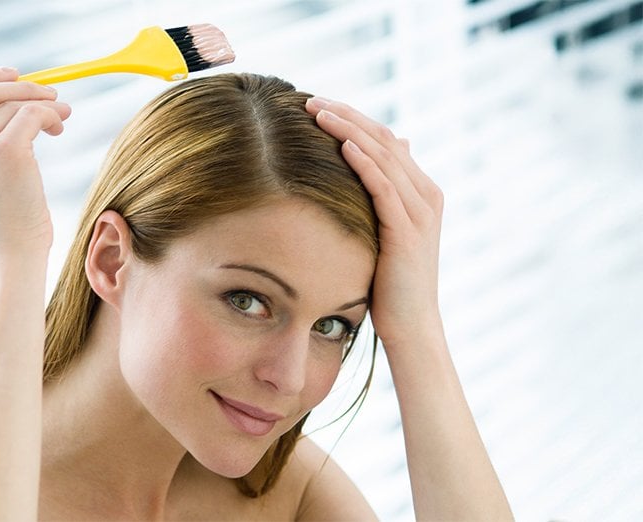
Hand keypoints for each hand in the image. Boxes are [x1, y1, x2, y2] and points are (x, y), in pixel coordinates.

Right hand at [0, 67, 71, 266]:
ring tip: (62, 115)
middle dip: (21, 86)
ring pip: (13, 103)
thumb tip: (9, 89)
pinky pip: (33, 114)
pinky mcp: (6, 151)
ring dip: (43, 103)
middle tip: (50, 94)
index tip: (12, 76)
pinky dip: (51, 114)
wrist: (3, 263)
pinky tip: (59, 125)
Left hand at [306, 97, 443, 349]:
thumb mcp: (382, 236)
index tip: (318, 106)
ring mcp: (420, 212)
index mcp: (421, 192)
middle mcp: (426, 195)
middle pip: (383, 140)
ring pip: (382, 156)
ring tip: (317, 112)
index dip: (353, 119)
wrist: (412, 327)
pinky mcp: (408, 230)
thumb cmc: (389, 285)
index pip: (385, 141)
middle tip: (310, 100)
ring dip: (348, 130)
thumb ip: (378, 205)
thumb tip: (360, 180)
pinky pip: (384, 187)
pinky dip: (364, 163)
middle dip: (346, 116)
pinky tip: (342, 146)